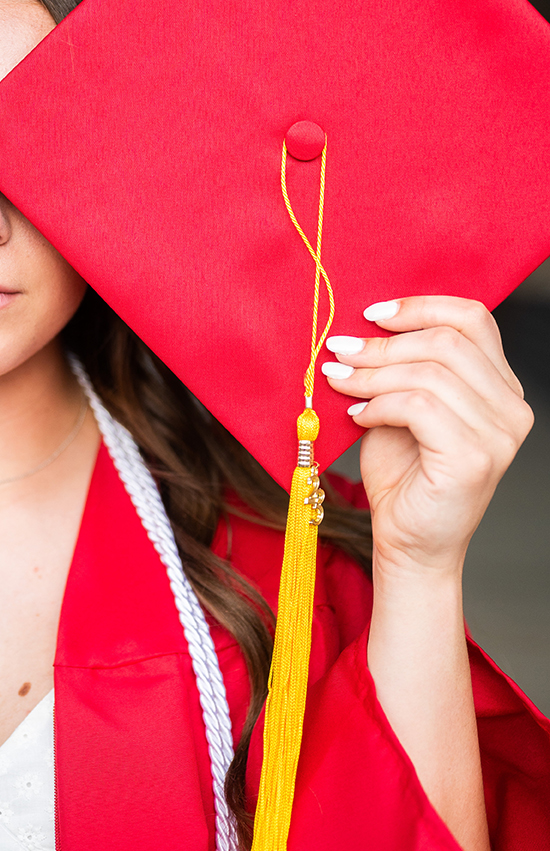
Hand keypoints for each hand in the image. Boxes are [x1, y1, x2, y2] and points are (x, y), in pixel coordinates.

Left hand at [322, 296, 533, 578]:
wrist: (409, 544)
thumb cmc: (404, 477)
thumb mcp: (402, 408)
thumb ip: (401, 367)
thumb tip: (361, 327)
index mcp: (502, 387)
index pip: (474, 318)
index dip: (419, 306)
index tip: (370, 314)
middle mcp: (512, 408)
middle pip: (447, 341)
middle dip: (383, 343)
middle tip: (339, 351)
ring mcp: (499, 436)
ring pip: (430, 372)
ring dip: (372, 372)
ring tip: (338, 380)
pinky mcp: (473, 459)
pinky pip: (419, 407)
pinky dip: (378, 404)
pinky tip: (356, 416)